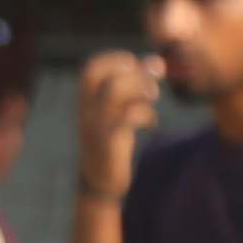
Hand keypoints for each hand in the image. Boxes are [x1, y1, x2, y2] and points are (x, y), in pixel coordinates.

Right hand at [76, 51, 161, 199]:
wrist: (100, 181)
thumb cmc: (113, 141)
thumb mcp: (116, 112)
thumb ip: (132, 86)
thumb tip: (157, 61)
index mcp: (84, 101)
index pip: (92, 68)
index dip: (117, 60)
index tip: (138, 68)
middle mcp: (85, 110)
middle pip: (102, 75)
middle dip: (132, 71)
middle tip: (153, 81)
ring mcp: (95, 125)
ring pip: (115, 92)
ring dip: (141, 89)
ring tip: (153, 98)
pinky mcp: (108, 142)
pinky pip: (126, 117)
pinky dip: (145, 115)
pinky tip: (151, 124)